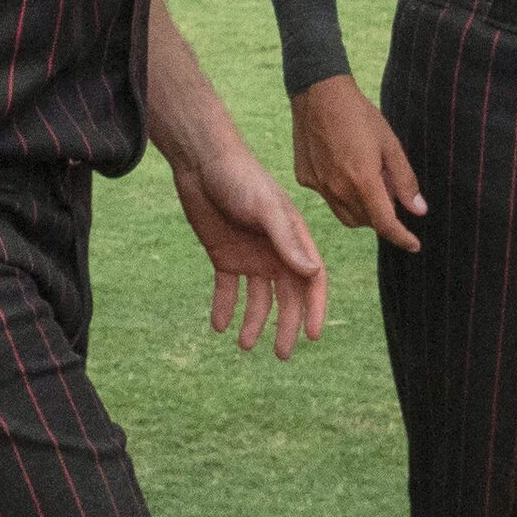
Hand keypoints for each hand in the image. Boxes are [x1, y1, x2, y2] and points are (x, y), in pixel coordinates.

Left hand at [172, 147, 328, 359]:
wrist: (201, 162)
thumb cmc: (240, 178)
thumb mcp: (265, 209)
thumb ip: (287, 240)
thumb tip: (312, 274)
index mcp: (295, 240)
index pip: (313, 281)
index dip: (314, 308)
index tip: (312, 335)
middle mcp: (276, 252)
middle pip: (287, 297)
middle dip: (286, 326)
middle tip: (282, 354)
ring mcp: (250, 256)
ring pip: (258, 298)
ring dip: (254, 322)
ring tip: (245, 345)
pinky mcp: (224, 255)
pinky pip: (227, 289)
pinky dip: (225, 307)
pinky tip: (220, 326)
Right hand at [291, 75, 425, 252]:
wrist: (318, 93)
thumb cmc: (359, 115)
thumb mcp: (391, 144)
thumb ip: (405, 180)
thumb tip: (419, 210)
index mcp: (362, 180)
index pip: (385, 224)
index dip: (402, 238)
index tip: (413, 244)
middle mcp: (337, 188)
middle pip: (366, 222)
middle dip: (381, 216)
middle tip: (387, 189)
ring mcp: (318, 184)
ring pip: (345, 215)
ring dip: (361, 210)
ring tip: (366, 179)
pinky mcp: (305, 178)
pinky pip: (328, 198)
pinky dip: (341, 194)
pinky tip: (342, 168)